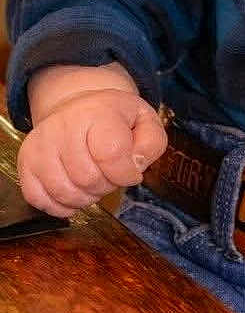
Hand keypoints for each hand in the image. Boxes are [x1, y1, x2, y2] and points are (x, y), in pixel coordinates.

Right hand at [17, 87, 167, 217]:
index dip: (126, 173)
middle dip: (107, 185)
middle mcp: (63, 126)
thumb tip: (134, 167)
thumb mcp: (145, 120)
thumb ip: (151, 143)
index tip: (131, 171)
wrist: (80, 106)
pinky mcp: (25, 163)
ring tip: (95, 181)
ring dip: (86, 197)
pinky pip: (40, 200)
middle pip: (88, 179)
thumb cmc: (114, 118)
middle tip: (111, 174)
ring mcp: (40, 145)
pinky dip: (61, 205)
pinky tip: (75, 191)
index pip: (111, 154)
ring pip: (64, 193)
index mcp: (97, 112)